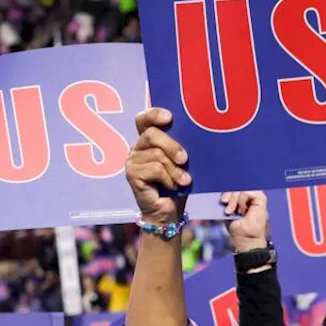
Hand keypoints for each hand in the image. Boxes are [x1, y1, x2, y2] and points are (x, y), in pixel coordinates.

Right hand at [126, 107, 190, 224]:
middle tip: (185, 159)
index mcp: (149, 140)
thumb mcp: (182, 162)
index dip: (154, 114)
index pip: (144, 119)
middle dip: (171, 145)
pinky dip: (168, 179)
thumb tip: (194, 133)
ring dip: (174, 169)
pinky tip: (171, 187)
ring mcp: (132, 160)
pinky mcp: (131, 174)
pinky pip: (154, 169)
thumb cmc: (178, 184)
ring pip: (156, 154)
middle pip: (151, 134)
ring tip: (183, 181)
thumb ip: (181, 146)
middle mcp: (138, 147)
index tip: (169, 117)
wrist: (170, 211)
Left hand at [222, 191, 268, 252]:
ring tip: (232, 211)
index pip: (234, 188)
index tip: (222, 200)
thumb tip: (221, 193)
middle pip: (237, 187)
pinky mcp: (261, 199)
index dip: (227, 191)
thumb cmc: (238, 229)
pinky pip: (248, 192)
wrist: (246, 239)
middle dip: (229, 194)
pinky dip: (242, 200)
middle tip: (224, 204)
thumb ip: (227, 201)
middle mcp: (249, 197)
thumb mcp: (228, 212)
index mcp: (241, 199)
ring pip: (242, 189)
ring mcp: (255, 197)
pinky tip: (241, 210)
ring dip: (234, 199)